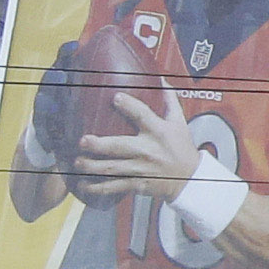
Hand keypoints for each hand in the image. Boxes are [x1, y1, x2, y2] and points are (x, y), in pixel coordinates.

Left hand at [73, 96, 227, 205]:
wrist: (190, 179)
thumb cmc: (182, 148)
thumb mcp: (179, 122)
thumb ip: (169, 100)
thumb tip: (160, 80)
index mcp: (158, 131)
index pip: (143, 115)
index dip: (129, 106)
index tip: (115, 98)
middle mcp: (148, 150)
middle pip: (120, 146)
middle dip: (100, 145)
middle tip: (83, 141)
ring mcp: (142, 169)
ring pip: (114, 168)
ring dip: (93, 166)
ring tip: (78, 162)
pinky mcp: (138, 184)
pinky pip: (116, 186)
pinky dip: (99, 187)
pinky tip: (84, 185)